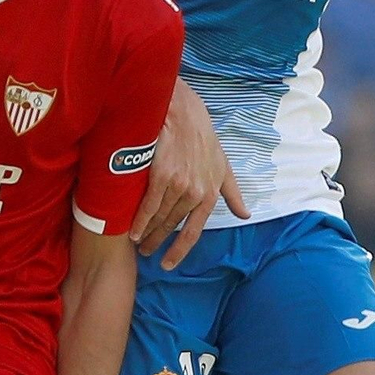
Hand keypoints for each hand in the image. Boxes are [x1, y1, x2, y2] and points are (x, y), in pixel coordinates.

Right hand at [130, 80, 248, 268]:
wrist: (181, 110)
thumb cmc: (201, 134)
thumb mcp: (222, 163)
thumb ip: (232, 191)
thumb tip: (244, 214)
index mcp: (210, 193)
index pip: (193, 231)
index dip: (179, 250)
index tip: (168, 263)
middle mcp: (196, 192)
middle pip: (172, 227)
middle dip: (157, 242)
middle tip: (145, 252)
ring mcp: (179, 185)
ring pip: (159, 218)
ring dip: (145, 233)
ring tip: (135, 241)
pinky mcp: (161, 176)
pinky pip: (147, 206)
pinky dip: (138, 221)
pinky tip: (130, 230)